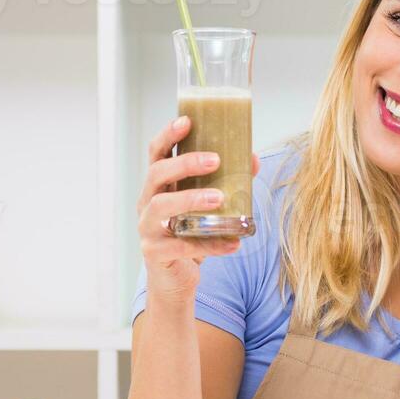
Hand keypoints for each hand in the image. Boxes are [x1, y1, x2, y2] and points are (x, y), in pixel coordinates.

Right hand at [137, 115, 260, 300]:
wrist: (177, 278)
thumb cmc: (191, 234)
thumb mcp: (208, 206)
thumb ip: (228, 182)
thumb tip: (253, 159)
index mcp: (159, 185)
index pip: (157, 153)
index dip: (169, 135)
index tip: (187, 120)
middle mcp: (147, 202)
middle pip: (156, 174)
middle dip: (185, 164)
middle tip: (216, 160)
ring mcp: (147, 228)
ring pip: (160, 207)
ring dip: (191, 199)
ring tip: (219, 198)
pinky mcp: (154, 253)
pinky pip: (180, 246)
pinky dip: (209, 244)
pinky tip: (233, 244)